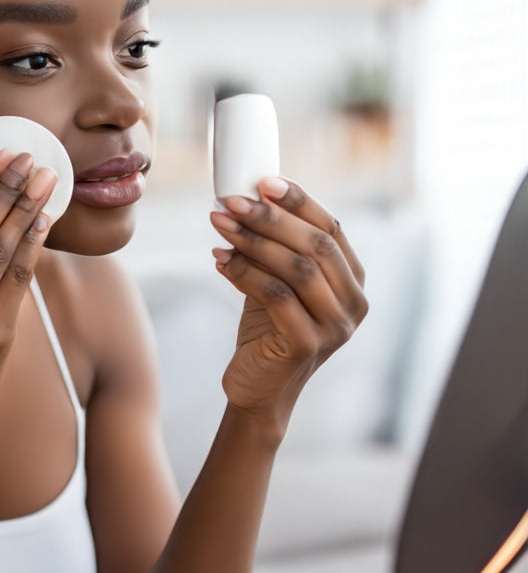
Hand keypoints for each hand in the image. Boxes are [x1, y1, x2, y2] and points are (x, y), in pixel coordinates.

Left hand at [210, 176, 367, 425]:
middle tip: (231, 201)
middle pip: (315, 245)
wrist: (258, 391)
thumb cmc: (267, 332)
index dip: (300, 201)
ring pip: (297, 269)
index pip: (331, 229)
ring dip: (253, 241)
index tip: (263, 181)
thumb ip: (277, 249)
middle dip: (270, 218)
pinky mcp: (306, 345)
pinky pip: (276, 297)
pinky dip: (245, 273)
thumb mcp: (278, 284)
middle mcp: (353, 304)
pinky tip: (219, 259)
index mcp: (353, 282)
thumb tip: (248, 198)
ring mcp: (335, 328)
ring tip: (219, 224)